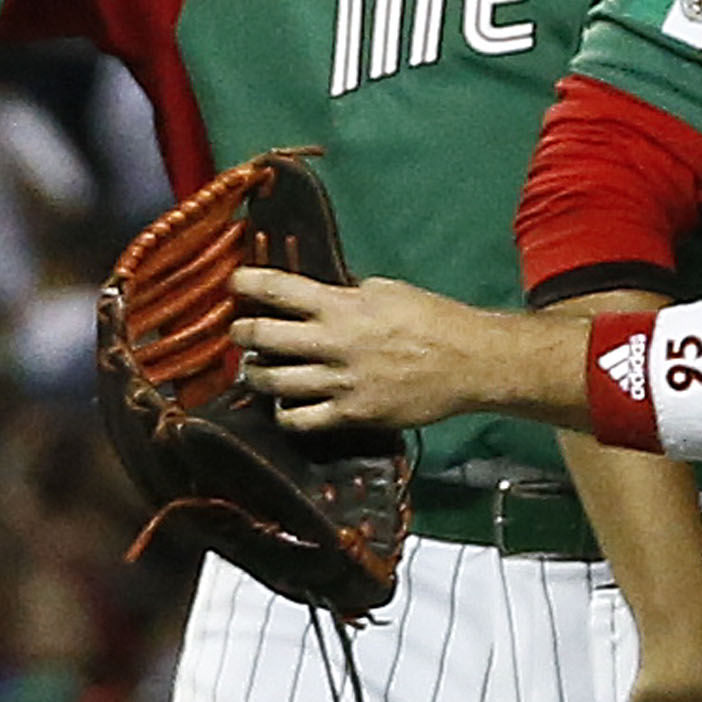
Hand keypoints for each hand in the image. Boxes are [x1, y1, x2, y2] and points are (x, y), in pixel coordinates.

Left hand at [231, 267, 558, 430]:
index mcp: (342, 305)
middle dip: (242, 332)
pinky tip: (284, 406)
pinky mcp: (351, 414)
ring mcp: (340, 382)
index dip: (247, 282)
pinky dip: (284, 413)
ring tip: (254, 369)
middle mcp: (333, 343)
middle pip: (264, 337)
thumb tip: (313, 295)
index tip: (233, 281)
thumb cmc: (431, 318)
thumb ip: (346, 294)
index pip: (279, 289)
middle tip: (239, 330)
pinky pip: (300, 420)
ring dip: (255, 374)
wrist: (468, 363)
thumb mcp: (385, 290)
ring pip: (274, 382)